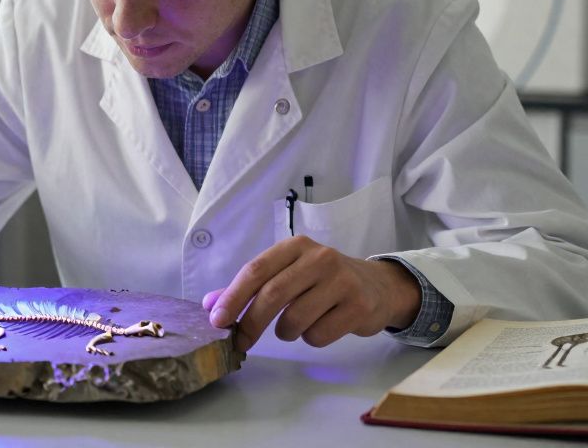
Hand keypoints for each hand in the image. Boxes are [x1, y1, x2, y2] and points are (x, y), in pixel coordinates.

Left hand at [202, 236, 421, 350]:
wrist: (377, 286)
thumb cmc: (322, 280)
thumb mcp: (287, 274)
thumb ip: (250, 288)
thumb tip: (210, 304)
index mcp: (295, 246)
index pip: (256, 270)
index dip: (233, 297)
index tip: (216, 320)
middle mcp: (319, 258)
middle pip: (273, 295)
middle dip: (250, 323)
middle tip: (240, 342)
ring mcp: (341, 281)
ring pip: (294, 320)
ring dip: (285, 332)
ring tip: (294, 325)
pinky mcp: (358, 306)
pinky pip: (318, 335)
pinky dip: (311, 339)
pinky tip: (322, 326)